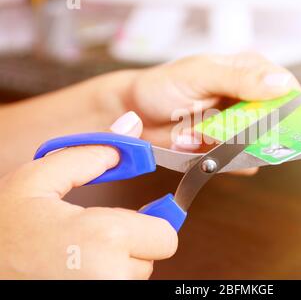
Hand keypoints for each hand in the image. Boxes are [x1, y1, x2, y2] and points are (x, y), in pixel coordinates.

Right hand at [0, 114, 176, 278]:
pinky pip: (120, 286)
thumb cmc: (0, 234)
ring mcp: (105, 296)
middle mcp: (110, 277)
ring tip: (82, 253)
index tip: (137, 215)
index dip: (152, 222)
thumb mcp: (34, 181)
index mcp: (104, 238)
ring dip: (119, 262)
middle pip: (154, 257)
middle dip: (135, 242)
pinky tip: (79, 268)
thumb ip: (85, 154)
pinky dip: (108, 276)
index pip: (167, 235)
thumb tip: (128, 134)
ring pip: (136, 275)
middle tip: (101, 234)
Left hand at [99, 53, 300, 173]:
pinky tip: (208, 151)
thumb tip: (281, 84)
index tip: (293, 121)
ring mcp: (237, 128)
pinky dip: (228, 163)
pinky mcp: (225, 151)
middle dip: (263, 132)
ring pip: (259, 144)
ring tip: (203, 134)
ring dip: (237, 146)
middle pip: (278, 121)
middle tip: (236, 131)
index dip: (294, 104)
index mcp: (248, 72)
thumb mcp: (200, 75)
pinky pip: (240, 162)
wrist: (134, 113)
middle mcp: (248, 100)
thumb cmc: (164, 85)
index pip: (285, 87)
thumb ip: (240, 79)